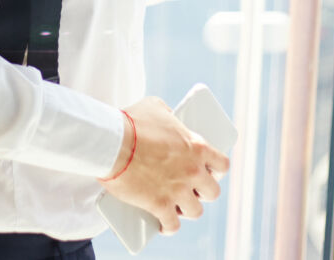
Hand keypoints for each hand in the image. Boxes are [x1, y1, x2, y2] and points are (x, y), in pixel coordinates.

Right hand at [99, 97, 229, 234]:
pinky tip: (165, 226)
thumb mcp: (155, 107)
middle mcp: (192, 171)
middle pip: (212, 192)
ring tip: (178, 207)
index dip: (217, 171)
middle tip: (191, 189)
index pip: (222, 165)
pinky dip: (168, 227)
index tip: (209, 171)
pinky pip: (172, 225)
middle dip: (203, 192)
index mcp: (196, 147)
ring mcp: (177, 190)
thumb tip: (169, 117)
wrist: (111, 143)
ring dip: (187, 210)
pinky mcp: (160, 205)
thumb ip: (168, 114)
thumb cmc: (130, 122)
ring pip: (195, 211)